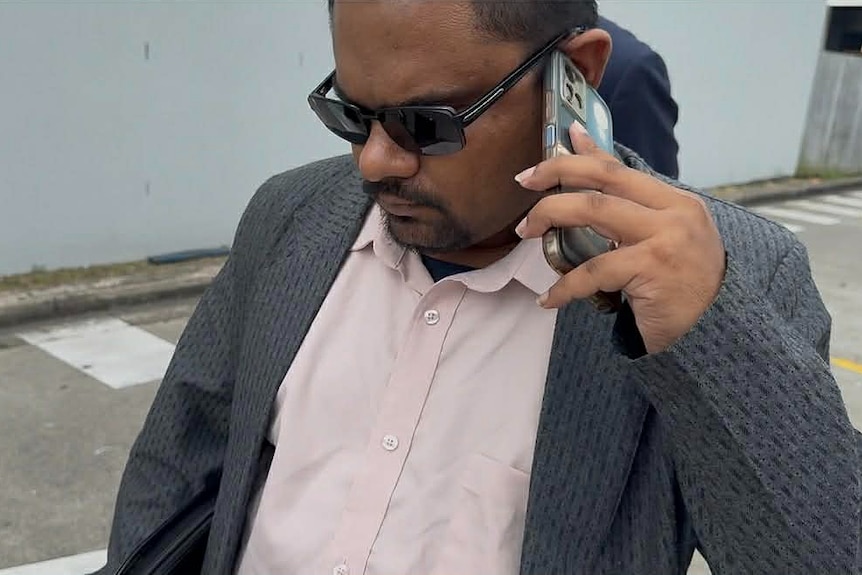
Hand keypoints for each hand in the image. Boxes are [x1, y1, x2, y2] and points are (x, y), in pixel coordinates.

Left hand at [514, 123, 725, 353]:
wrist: (717, 328)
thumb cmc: (683, 286)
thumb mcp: (663, 240)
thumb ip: (632, 214)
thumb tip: (594, 188)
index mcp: (676, 201)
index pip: (621, 169)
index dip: (585, 152)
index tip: (558, 138)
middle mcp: (674, 212)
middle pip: (604, 179)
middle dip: (557, 173)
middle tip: (524, 182)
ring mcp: (665, 238)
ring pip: (594, 212)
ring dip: (551, 216)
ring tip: (527, 231)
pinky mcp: (652, 268)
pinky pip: (594, 270)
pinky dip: (565, 286)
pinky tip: (550, 298)